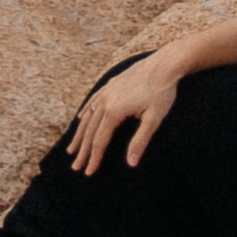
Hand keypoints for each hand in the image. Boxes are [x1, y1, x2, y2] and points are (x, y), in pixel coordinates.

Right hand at [66, 56, 182, 176]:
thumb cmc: (161, 92)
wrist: (165, 64)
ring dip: (79, 134)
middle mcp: (105, 101)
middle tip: (75, 167)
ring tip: (71, 149)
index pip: (100, 141)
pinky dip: (84, 112)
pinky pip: (92, 100)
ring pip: (88, 116)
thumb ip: (140, 141)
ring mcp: (106, 91)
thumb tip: (131, 163)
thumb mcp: (154, 119)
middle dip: (82, 151)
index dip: (94, 158)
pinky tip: (79, 119)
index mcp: (114, 111)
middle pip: (90, 131)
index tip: (88, 172)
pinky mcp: (111, 84)